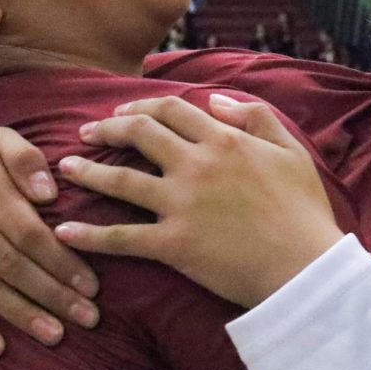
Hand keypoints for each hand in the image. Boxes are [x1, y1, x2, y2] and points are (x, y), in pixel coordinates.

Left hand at [55, 94, 343, 307]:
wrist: (305, 268)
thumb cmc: (304, 211)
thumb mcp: (291, 151)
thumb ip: (256, 117)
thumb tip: (216, 101)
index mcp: (224, 140)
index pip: (172, 109)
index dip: (142, 105)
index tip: (123, 109)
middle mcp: (196, 165)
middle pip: (139, 133)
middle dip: (108, 127)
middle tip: (87, 131)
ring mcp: (181, 205)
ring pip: (121, 179)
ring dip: (88, 171)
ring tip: (66, 168)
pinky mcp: (172, 245)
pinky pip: (121, 237)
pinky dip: (89, 235)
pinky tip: (65, 231)